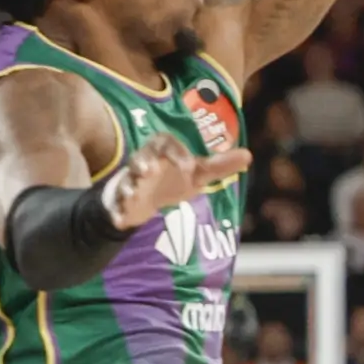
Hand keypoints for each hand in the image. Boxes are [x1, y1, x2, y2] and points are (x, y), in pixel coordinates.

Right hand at [107, 133, 251, 230]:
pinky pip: (115, 206)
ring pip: (126, 180)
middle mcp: (144, 163)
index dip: (177, 152)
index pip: (166, 143)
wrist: (143, 200)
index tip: (189, 167)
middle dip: (143, 162)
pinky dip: (117, 213)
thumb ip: (220, 166)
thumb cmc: (172, 180)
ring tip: (132, 194)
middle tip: (149, 171)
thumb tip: (248, 155)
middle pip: (140, 157)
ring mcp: (130, 182)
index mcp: (163, 152)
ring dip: (128, 186)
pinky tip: (121, 221)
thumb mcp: (197, 174)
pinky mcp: (119, 202)